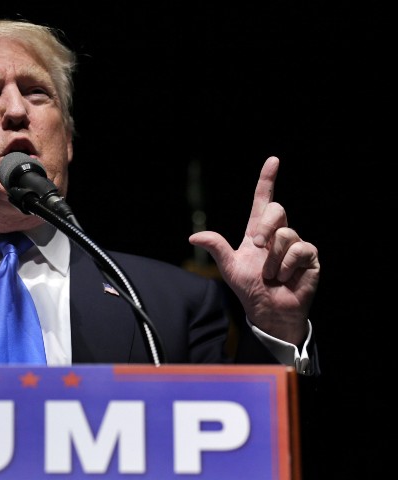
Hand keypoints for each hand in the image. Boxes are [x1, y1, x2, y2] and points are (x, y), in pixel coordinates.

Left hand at [188, 157, 319, 345]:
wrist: (268, 311)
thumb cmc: (249, 289)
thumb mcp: (229, 268)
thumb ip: (216, 248)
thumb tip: (193, 237)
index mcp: (257, 232)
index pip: (263, 200)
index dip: (267, 180)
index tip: (273, 160)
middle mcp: (278, 234)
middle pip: (276, 210)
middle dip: (265, 227)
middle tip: (256, 246)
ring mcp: (295, 244)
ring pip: (286, 234)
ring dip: (273, 258)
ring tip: (271, 275)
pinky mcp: (309, 256)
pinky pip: (299, 249)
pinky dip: (286, 265)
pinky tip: (285, 277)